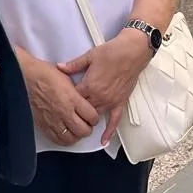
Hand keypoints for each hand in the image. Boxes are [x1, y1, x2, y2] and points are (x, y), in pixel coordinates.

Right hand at [17, 53, 100, 145]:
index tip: (93, 116)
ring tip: (76, 130)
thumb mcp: (67, 78)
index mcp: (72, 98)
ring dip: (76, 135)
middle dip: (88, 128)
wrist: (25, 77)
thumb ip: (77, 92)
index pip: (92, 116)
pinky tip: (65, 133)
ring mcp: (53, 120)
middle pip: (84, 130)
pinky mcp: (43, 125)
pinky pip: (56, 139)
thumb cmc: (44, 74)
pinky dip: (63, 139)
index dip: (95, 118)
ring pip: (71, 138)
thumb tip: (84, 100)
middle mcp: (64, 111)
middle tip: (86, 124)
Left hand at [59, 30, 153, 145]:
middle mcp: (100, 97)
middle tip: (70, 111)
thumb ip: (73, 65)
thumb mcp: (89, 56)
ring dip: (88, 119)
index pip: (74, 98)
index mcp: (90, 86)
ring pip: (95, 115)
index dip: (67, 98)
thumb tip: (59, 67)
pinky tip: (104, 140)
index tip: (62, 97)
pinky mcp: (120, 102)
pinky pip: (114, 120)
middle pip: (83, 109)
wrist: (132, 51)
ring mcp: (111, 101)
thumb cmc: (112, 52)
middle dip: (76, 110)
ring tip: (80, 126)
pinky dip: (109, 131)